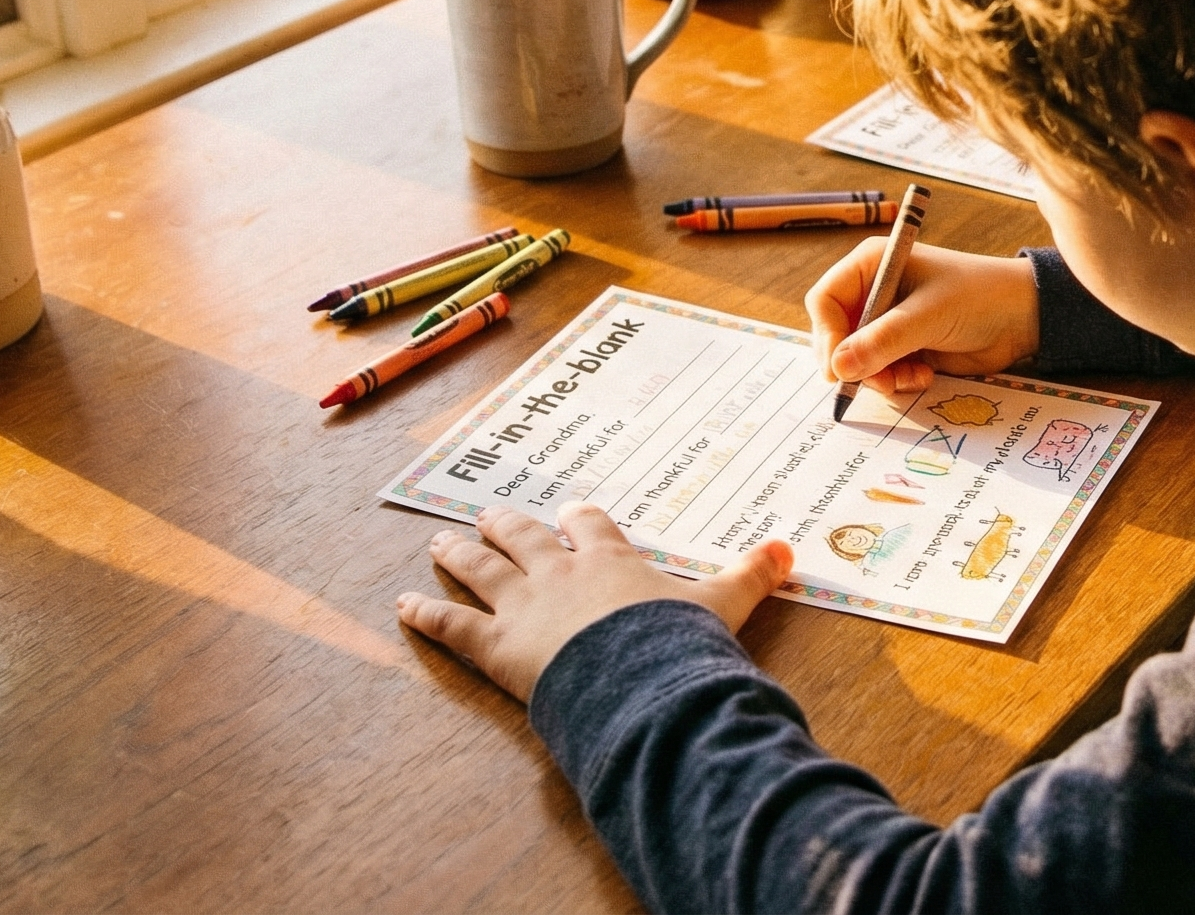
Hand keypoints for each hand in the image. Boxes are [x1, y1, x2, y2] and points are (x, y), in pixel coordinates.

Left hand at [396, 504, 792, 700]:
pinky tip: (403, 605)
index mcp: (610, 559)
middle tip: (487, 516)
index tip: (573, 514)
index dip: (579, 519)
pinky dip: (426, 615)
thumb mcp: (723, 606)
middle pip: (524, 537)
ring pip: (482, 570)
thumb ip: (752, 575)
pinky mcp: (495, 646)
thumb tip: (790, 548)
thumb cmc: (678, 643)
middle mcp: (560, 572)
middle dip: (506, 526)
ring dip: (458, 553)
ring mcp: (523, 606)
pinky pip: (453, 625)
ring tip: (438, 541)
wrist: (639, 680)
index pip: (589, 526)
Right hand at [805, 240, 1039, 393]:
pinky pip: (881, 372)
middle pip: (836, 335)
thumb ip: (883, 341)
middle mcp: (874, 291)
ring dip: (879, 376)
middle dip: (855, 362)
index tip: (838, 367)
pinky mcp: (904, 347)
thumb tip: (839, 366)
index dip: (827, 335)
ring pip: (857, 360)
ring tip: (910, 377)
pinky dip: (897, 380)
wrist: (1022, 318)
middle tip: (879, 381)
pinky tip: (924, 376)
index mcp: (872, 265)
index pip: (825, 301)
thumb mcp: (928, 316)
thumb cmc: (977, 297)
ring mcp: (888, 322)